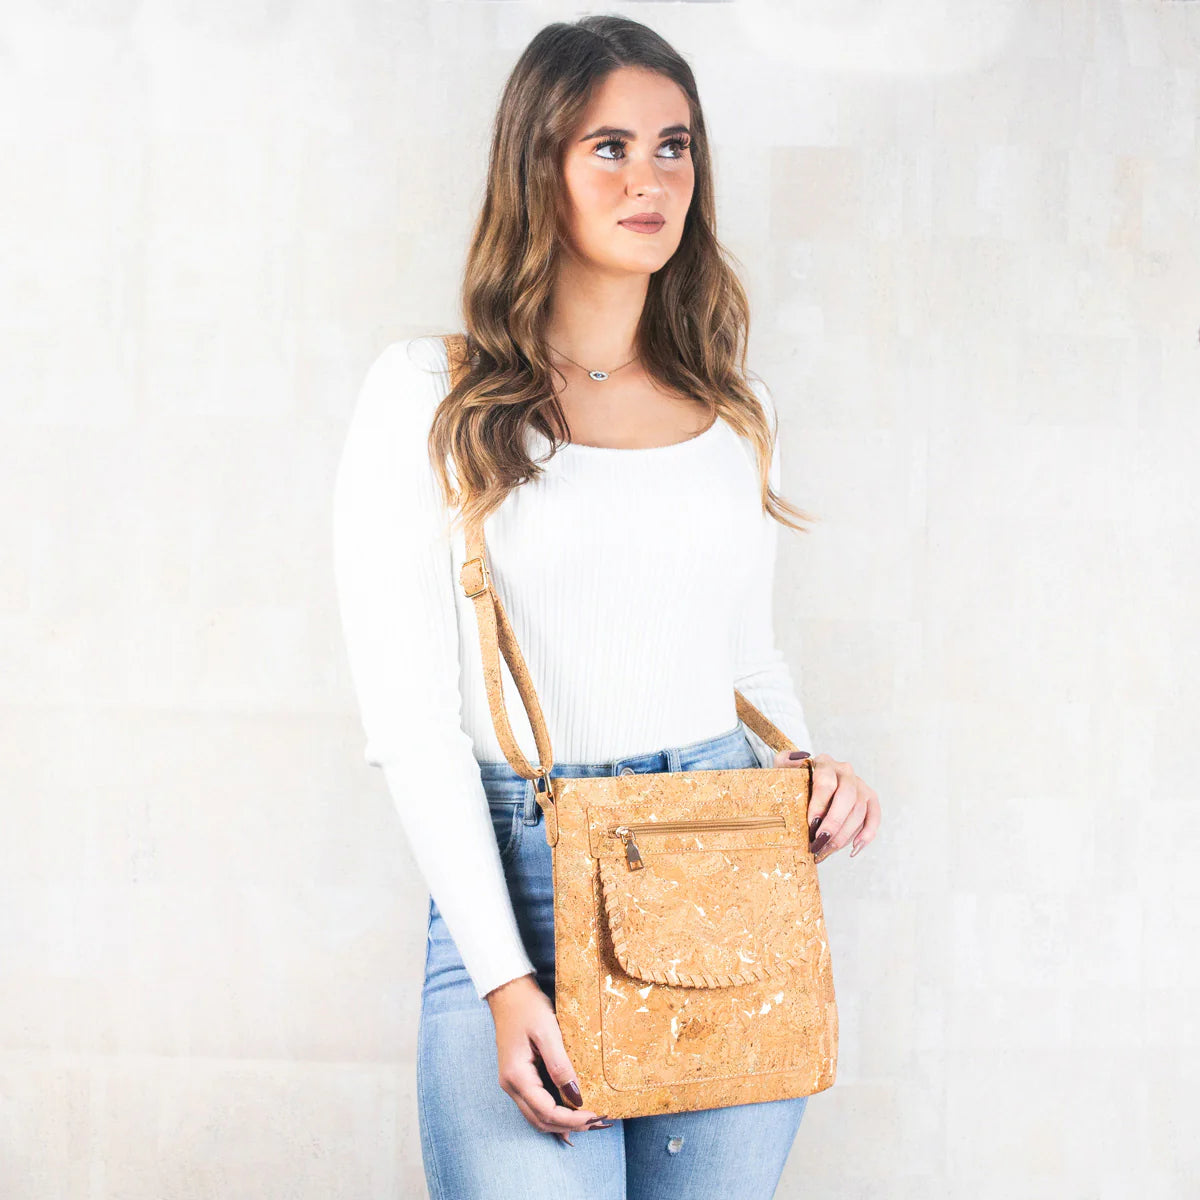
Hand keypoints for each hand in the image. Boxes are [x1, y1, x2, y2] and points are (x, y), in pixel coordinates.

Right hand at [485, 973, 612, 1144]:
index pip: (546, 1111)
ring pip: (537, 1116)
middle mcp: (511, 1086)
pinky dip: (553, 1112)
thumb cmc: (527, 1007)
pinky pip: (535, 1104)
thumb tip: (577, 1096)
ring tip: (587, 1119)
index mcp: (517, 1076)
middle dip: (569, 1126)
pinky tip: (570, 1110)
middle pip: (541, 1120)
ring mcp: (512, 1083)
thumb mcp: (547, 1031)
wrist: (508, 993)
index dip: (572, 1119)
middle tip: (597, 1122)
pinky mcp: (518, 1078)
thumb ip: (560, 1065)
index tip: (596, 1115)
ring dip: (561, 1123)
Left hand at [771, 749, 880, 863]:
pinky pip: (874, 818)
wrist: (808, 783)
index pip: (826, 782)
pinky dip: (866, 835)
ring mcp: (860, 785)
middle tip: (819, 842)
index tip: (811, 824)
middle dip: (834, 823)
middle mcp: (845, 772)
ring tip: (826, 850)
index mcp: (825, 763)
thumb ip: (785, 761)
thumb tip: (799, 759)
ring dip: (844, 835)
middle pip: (847, 798)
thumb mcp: (785, 770)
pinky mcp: (870, 799)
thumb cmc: (795, 780)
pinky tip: (853, 850)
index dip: (820, 804)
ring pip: (859, 811)